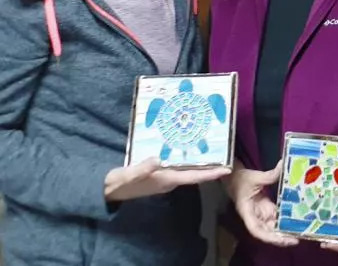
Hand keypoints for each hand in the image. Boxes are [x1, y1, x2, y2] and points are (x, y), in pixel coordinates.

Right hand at [104, 157, 230, 201]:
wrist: (108, 191)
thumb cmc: (120, 183)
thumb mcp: (129, 175)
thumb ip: (142, 168)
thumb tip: (158, 159)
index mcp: (167, 179)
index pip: (194, 177)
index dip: (211, 173)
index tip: (227, 169)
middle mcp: (170, 179)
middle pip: (196, 172)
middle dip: (211, 165)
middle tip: (225, 153)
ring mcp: (165, 176)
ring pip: (188, 168)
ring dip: (200, 161)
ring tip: (213, 148)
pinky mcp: (160, 172)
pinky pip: (178, 165)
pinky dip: (187, 157)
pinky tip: (188, 147)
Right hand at [228, 160, 298, 246]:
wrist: (233, 177)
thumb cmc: (239, 179)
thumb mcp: (254, 177)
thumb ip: (269, 175)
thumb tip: (283, 165)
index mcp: (247, 212)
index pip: (256, 230)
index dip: (269, 237)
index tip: (282, 240)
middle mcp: (255, 216)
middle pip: (267, 232)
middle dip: (280, 238)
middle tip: (296, 238)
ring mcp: (261, 213)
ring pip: (273, 226)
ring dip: (284, 230)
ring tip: (299, 232)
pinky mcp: (266, 208)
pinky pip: (276, 217)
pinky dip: (285, 220)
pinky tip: (297, 220)